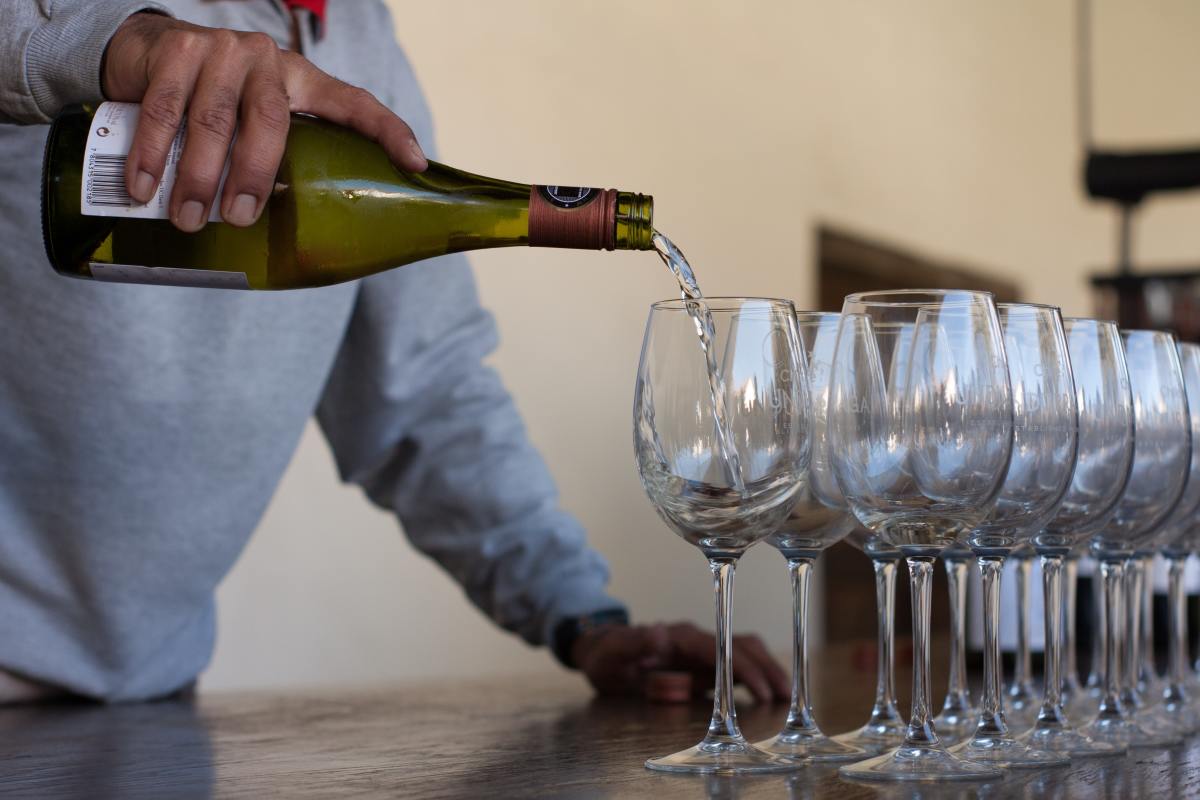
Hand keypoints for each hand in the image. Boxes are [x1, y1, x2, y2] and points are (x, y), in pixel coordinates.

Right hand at [100, 12, 427, 232]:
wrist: (149, 51)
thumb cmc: (216, 101)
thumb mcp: (256, 119)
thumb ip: (279, 156)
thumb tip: (306, 235)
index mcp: (302, 81)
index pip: (355, 103)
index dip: (388, 132)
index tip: (416, 164)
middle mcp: (268, 60)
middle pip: (271, 122)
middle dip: (253, 176)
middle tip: (237, 219)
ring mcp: (222, 50)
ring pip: (212, 120)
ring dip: (197, 176)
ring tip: (189, 218)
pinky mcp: (176, 50)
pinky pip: (164, 110)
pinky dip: (150, 155)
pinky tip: (143, 188)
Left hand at [572, 622, 788, 704]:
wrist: (604, 651)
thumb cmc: (608, 654)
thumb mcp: (612, 652)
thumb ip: (634, 644)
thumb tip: (659, 633)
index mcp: (679, 636)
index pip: (717, 647)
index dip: (740, 666)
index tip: (760, 688)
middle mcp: (696, 639)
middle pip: (739, 645)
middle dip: (765, 667)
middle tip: (787, 695)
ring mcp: (702, 649)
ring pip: (744, 651)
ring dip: (767, 669)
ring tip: (788, 696)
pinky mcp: (704, 662)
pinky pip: (736, 664)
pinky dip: (757, 675)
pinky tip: (771, 693)